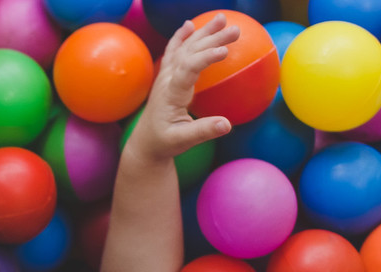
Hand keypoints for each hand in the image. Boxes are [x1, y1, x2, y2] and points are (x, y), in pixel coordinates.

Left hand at [129, 14, 240, 161]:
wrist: (145, 143)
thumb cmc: (164, 143)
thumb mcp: (183, 141)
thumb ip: (204, 132)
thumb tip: (227, 125)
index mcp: (171, 94)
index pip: (187, 70)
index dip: (205, 58)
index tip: (225, 51)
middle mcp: (167, 81)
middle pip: (189, 54)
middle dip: (212, 40)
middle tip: (235, 30)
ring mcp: (165, 77)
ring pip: (184, 49)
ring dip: (203, 34)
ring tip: (222, 19)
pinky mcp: (167, 77)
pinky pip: (173, 53)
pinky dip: (181, 37)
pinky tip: (189, 25)